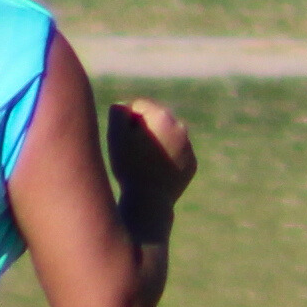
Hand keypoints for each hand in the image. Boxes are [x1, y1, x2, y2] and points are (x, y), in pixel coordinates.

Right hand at [105, 97, 199, 217]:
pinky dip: (165, 158)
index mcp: (163, 116)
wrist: (149, 200)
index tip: (123, 141)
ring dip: (155, 143)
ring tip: (142, 162)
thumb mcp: (116, 135)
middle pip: (155, 120)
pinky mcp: (191, 164)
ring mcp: (188, 147)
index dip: (126, 123)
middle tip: (132, 152)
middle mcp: (180, 127)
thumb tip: (125, 106)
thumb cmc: (129, 166)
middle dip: (143, 131)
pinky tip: (154, 171)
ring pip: (166, 137)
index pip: (139, 107)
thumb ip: (118, 112)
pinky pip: (174, 155)